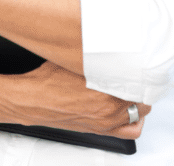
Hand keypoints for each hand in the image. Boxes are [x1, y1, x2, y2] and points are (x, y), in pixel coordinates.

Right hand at [10, 62, 149, 137]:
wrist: (31, 100)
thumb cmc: (48, 81)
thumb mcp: (74, 59)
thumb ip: (95, 55)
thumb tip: (106, 42)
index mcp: (107, 94)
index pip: (139, 84)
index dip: (140, 72)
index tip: (139, 63)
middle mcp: (109, 112)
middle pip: (142, 100)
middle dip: (140, 87)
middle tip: (136, 74)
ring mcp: (105, 124)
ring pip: (138, 117)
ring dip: (138, 104)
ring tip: (133, 91)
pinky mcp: (98, 129)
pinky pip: (127, 130)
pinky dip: (131, 120)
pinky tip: (125, 109)